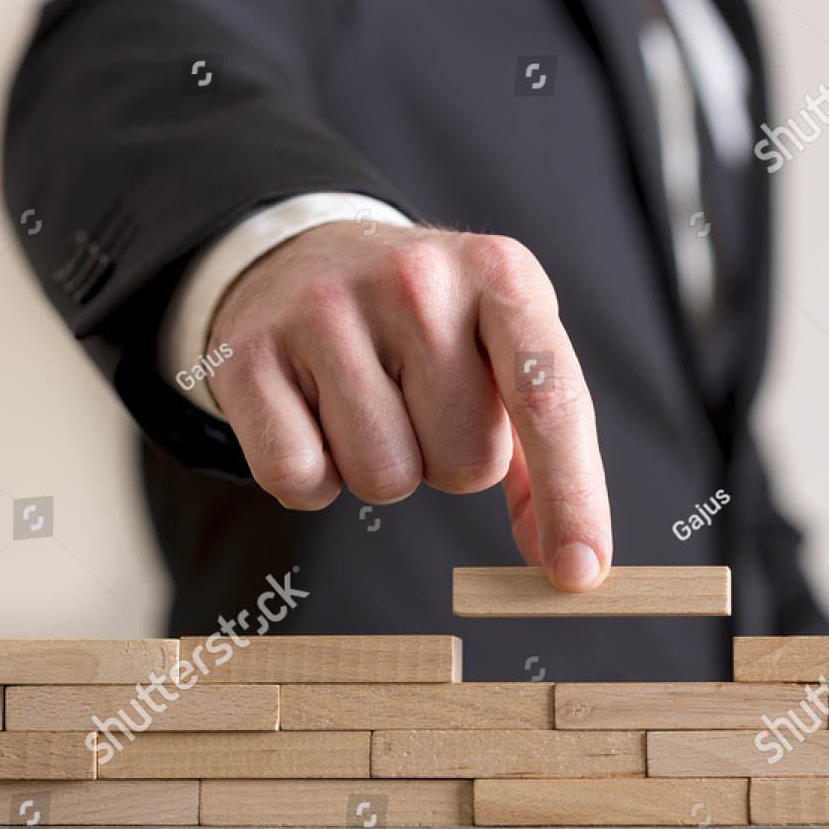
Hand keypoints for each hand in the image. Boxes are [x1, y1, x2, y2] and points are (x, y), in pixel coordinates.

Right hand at [207, 221, 610, 590]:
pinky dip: (314, 480)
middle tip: (420, 404)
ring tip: (367, 402)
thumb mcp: (499, 349)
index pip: (550, 399)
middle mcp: (417, 279)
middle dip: (450, 460)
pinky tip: (312, 419)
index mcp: (500, 274)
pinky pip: (300, 479)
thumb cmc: (422, 323)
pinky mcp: (250, 353)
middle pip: (465, 464)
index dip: (572, 496)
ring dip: (385, 469)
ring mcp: (325, 309)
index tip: (578, 573)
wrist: (299, 256)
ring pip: (386, 479)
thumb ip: (542, 451)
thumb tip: (565, 563)